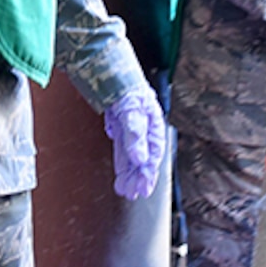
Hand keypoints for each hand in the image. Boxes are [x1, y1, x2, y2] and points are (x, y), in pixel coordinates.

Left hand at [103, 83, 166, 200]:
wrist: (111, 71)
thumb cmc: (127, 88)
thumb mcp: (132, 110)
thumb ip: (135, 134)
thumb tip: (139, 158)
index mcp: (154, 124)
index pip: (154, 154)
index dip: (149, 172)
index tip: (144, 188)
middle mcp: (145, 129)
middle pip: (143, 158)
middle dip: (138, 178)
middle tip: (132, 195)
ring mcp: (132, 130)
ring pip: (133, 157)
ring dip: (130, 174)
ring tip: (125, 191)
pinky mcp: (121, 128)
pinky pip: (123, 150)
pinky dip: (122, 164)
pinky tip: (121, 176)